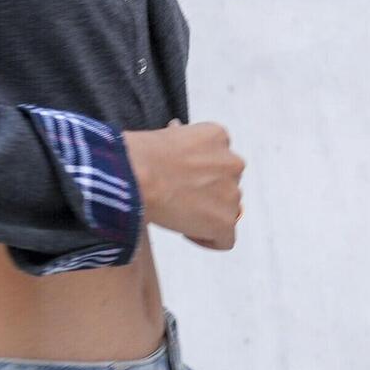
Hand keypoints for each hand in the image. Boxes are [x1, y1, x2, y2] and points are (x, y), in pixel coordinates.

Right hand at [123, 120, 244, 250]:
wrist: (136, 174)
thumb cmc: (139, 155)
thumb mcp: (165, 135)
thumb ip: (180, 140)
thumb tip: (177, 131)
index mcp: (218, 136)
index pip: (219, 158)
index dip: (199, 172)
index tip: (180, 179)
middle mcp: (232, 162)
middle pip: (225, 184)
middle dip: (206, 192)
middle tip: (177, 198)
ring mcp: (232, 193)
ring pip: (226, 210)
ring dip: (206, 213)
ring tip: (176, 213)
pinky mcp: (225, 221)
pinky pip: (225, 239)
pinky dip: (207, 239)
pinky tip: (185, 232)